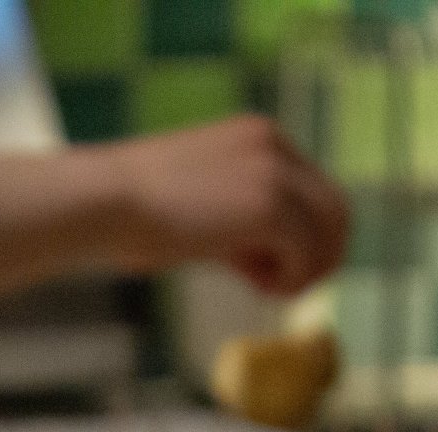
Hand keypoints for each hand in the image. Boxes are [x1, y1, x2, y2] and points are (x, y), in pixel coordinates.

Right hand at [102, 115, 350, 294]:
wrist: (102, 202)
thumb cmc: (130, 213)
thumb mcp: (198, 209)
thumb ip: (240, 225)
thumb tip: (271, 262)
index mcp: (257, 136)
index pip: (312, 188)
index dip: (304, 234)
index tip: (274, 266)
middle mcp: (273, 145)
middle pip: (334, 206)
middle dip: (319, 254)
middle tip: (290, 286)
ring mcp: (273, 173)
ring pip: (328, 229)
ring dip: (308, 269)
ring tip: (269, 290)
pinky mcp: (269, 206)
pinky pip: (307, 251)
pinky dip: (292, 278)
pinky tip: (260, 288)